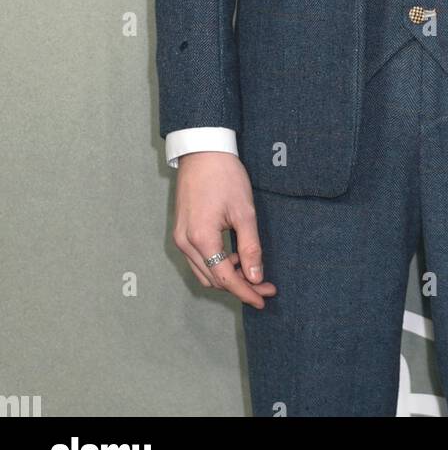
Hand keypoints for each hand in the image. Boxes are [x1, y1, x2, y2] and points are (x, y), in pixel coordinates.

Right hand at [172, 152, 277, 308]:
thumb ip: (250, 247)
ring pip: (203, 272)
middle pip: (213, 280)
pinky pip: (197, 259)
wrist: (203, 151)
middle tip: (264, 284)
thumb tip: (255, 276)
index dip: (246, 291)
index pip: (225, 279)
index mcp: (201, 238)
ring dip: (227, 276)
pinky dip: (216, 264)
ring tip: (251, 269)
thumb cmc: (225, 176)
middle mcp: (185, 243)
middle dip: (239, 286)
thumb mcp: (244, 211)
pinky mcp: (180, 231)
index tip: (263, 298)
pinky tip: (234, 256)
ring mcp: (179, 237)